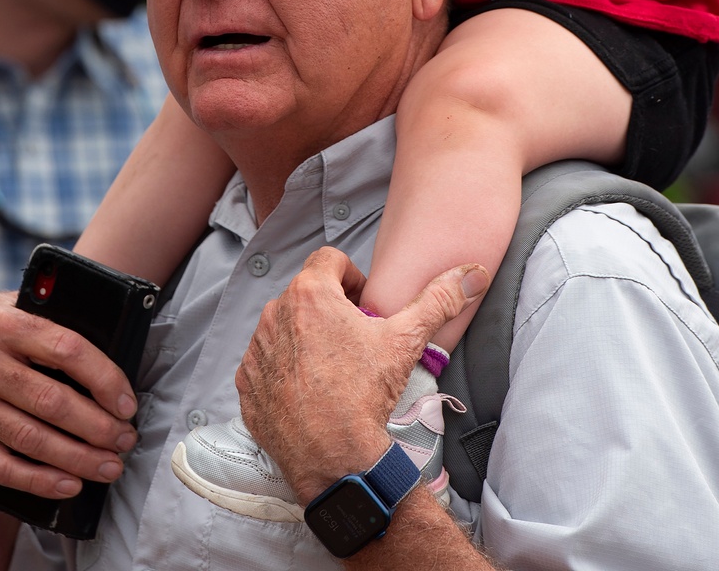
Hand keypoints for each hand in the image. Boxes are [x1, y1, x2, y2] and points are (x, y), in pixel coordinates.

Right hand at [0, 292, 139, 499]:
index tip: (126, 400)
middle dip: (98, 426)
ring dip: (77, 457)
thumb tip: (102, 326)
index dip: (103, 377)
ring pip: (31, 439)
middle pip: (53, 403)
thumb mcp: (2, 302)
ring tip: (110, 465)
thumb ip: (44, 313)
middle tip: (126, 438)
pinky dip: (36, 481)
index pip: (67, 350)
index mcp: (7, 326)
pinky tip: (67, 485)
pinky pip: (0, 466)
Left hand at [235, 248, 488, 505]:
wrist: (334, 459)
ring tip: (332, 366)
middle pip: (306, 293)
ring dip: (305, 336)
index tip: (364, 305)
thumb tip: (473, 274)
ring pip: (284, 325)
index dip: (351, 277)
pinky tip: (309, 389)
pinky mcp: (246, 384)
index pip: (329, 259)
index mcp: (310, 293)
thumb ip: (439, 299)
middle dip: (330, 308)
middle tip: (354, 339)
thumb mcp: (406, 340)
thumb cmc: (365, 394)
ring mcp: (257, 350)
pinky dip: (284, 368)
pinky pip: (265, 362)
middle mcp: (274, 313)